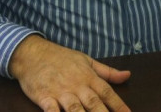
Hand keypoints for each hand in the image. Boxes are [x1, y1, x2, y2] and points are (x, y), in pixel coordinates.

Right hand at [9, 35, 131, 110]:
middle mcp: (77, 85)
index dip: (119, 105)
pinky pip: (52, 110)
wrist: (33, 53)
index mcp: (88, 77)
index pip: (107, 93)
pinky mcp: (44, 97)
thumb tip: (128, 75)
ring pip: (75, 109)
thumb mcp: (87, 60)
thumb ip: (107, 71)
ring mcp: (60, 92)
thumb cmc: (62, 58)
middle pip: (93, 103)